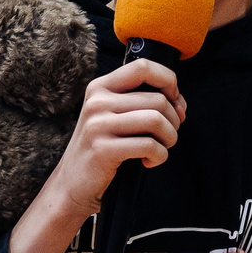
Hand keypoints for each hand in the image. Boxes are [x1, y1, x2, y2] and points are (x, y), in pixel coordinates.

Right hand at [8, 59, 187, 252]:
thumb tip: (178, 101)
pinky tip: (149, 162)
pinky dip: (159, 156)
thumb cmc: (102, 149)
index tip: (175, 101)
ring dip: (169, 138)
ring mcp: (98, 125)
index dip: (169, 81)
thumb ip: (139, 101)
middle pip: (157, 99)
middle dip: (174, 120)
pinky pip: (150, 146)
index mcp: (100, 87)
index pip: (143, 67)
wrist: (72, 185)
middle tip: (168, 136)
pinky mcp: (104, 149)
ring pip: (156, 120)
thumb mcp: (112, 115)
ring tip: (161, 148)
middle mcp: (97, 102)